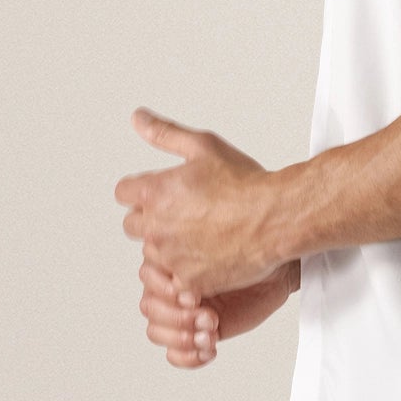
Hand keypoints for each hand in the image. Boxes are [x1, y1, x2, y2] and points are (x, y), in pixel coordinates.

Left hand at [114, 106, 286, 298]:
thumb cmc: (245, 183)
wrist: (276, 218)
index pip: (124, 193)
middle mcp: (157, 227)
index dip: (142, 190)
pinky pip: (174, 280)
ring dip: (168, 246)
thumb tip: (139, 119)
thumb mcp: (203, 146)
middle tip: (183, 213)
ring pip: (153, 254)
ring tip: (201, 234)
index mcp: (155, 193)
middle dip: (151, 218)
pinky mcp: (189, 281)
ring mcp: (172, 258)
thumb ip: (165, 134)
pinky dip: (187, 272)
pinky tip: (208, 256)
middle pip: (132, 225)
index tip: (160, 193)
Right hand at [138, 243, 301, 368]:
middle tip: (208, 316)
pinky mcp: (195, 333)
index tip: (194, 296)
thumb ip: (193, 257)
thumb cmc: (249, 256)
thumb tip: (177, 269)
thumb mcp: (221, 250)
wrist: (274, 274)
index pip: (147, 280)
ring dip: (182, 337)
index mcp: (169, 262)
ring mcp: (181, 312)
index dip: (168, 292)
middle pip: (150, 309)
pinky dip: (187, 356)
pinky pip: (174, 353)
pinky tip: (208, 349)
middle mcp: (171, 287)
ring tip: (211, 332)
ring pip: (157, 332)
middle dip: (179, 317)